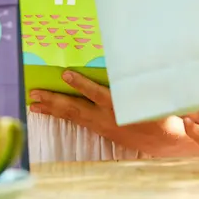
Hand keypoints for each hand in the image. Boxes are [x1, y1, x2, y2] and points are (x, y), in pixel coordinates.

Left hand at [29, 71, 198, 157]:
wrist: (164, 140)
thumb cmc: (158, 111)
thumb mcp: (152, 95)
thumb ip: (139, 81)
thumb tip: (134, 58)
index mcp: (119, 106)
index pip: (97, 94)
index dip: (81, 85)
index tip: (65, 74)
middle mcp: (106, 117)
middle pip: (76, 108)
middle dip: (54, 100)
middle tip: (35, 93)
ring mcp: (101, 126)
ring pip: (73, 116)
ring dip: (52, 110)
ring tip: (34, 104)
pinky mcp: (100, 130)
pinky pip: (77, 121)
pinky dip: (61, 116)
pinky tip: (48, 112)